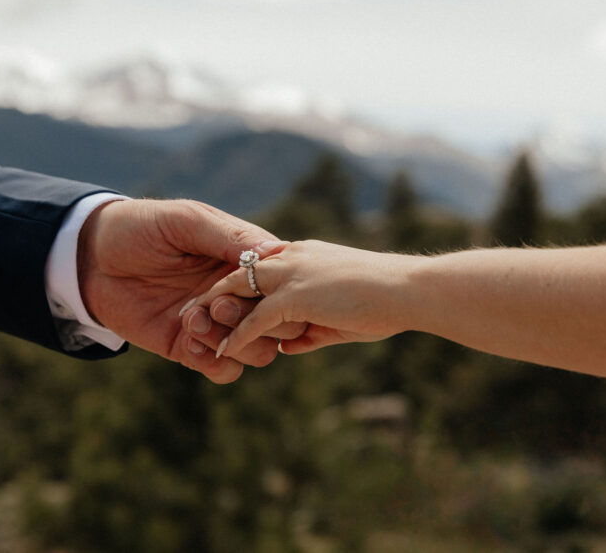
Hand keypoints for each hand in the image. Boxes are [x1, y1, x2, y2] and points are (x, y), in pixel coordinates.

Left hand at [78, 198, 283, 382]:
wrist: (90, 257)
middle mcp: (238, 294)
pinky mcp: (189, 347)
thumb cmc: (141, 227)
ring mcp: (216, 323)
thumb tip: (276, 252)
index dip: (279, 290)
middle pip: (279, 323)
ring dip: (233, 340)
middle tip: (216, 303)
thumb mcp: (185, 222)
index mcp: (244, 260)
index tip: (256, 286)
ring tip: (193, 320)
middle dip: (254, 318)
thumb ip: (229, 237)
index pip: (284, 282)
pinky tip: (187, 341)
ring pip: (258, 351)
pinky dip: (214, 363)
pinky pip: (223, 370)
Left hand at [193, 240, 412, 360]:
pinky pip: (256, 318)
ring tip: (198, 331)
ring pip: (239, 290)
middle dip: (216, 295)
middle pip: (239, 272)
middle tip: (194, 316)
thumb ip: (310, 329)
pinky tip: (223, 351)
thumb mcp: (342, 314)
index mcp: (301, 254)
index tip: (223, 310)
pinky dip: (238, 335)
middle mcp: (291, 258)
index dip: (242, 290)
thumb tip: (285, 347)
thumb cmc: (389, 297)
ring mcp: (291, 274)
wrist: (412, 289)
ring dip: (218, 312)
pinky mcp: (294, 296)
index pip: (260, 268)